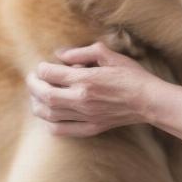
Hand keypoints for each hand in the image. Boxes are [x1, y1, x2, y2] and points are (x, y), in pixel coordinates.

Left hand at [26, 41, 158, 136]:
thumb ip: (82, 51)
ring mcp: (85, 116)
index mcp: (86, 79)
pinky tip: (51, 115)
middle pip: (44, 94)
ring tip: (39, 96)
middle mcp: (82, 100)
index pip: (49, 73)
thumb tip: (60, 54)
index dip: (41, 68)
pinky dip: (49, 123)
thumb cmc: (131, 75)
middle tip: (34, 79)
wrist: (148, 101)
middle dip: (33, 85)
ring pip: (48, 113)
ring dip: (37, 103)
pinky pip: (60, 130)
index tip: (43, 66)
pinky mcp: (90, 128)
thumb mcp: (109, 55)